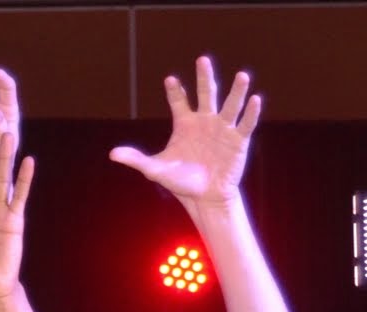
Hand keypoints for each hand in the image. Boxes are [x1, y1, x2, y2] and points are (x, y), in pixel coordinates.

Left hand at [109, 57, 258, 209]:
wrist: (204, 196)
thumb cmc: (180, 181)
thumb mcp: (156, 170)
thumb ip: (136, 159)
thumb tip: (112, 154)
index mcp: (185, 124)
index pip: (179, 102)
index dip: (175, 91)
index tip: (169, 80)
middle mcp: (205, 121)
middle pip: (206, 94)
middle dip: (204, 78)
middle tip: (202, 60)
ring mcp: (223, 128)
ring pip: (231, 105)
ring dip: (237, 91)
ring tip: (241, 75)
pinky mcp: (238, 140)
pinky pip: (245, 123)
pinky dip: (250, 112)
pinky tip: (254, 99)